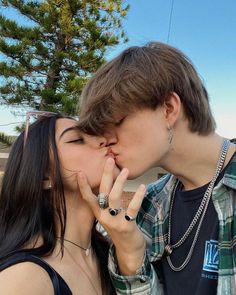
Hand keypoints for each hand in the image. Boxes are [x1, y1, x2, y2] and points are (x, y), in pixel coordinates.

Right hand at [77, 157, 146, 274]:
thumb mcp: (110, 215)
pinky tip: (142, 187)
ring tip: (125, 170)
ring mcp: (114, 221)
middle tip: (110, 160)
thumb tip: (110, 183)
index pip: (87, 198)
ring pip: (114, 198)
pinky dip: (137, 197)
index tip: (80, 173)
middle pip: (102, 192)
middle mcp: (104, 216)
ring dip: (120, 183)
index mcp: (99, 213)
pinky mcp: (127, 226)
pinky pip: (132, 209)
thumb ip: (108, 202)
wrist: (128, 250)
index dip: (83, 186)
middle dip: (106, 175)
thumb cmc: (119, 228)